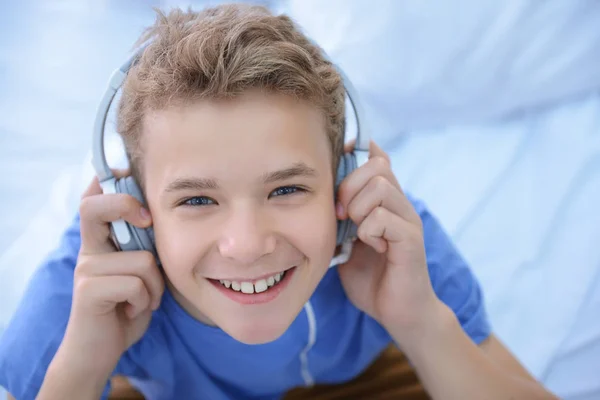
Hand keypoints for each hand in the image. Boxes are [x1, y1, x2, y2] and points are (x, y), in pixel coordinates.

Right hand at [54, 172, 163, 378]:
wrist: (102, 349)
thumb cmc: (128, 307)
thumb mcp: (141, 272)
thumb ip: (145, 248)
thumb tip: (166, 218)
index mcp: (101, 242)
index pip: (92, 199)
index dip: (106, 179)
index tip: (126, 171)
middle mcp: (89, 251)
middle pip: (92, 207)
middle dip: (125, 205)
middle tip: (148, 220)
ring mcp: (86, 270)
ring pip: (141, 259)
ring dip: (155, 285)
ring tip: (144, 299)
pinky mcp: (88, 291)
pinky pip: (136, 284)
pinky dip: (146, 300)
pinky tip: (134, 310)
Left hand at [336, 141, 440, 343]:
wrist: (398, 313)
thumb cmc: (371, 278)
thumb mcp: (347, 242)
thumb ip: (341, 218)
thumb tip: (321, 194)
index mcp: (385, 202)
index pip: (376, 158)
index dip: (355, 155)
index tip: (336, 172)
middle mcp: (400, 205)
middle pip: (376, 166)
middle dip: (349, 186)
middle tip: (340, 214)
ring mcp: (408, 220)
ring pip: (380, 187)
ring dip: (358, 208)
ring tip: (355, 231)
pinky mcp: (412, 240)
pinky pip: (383, 218)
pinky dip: (368, 231)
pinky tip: (371, 247)